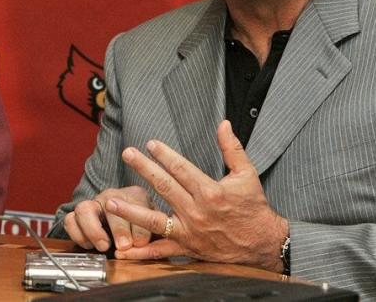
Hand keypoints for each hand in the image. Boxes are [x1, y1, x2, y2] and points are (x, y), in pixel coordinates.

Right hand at [63, 186, 152, 253]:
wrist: (129, 224)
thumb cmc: (144, 227)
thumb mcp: (155, 229)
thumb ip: (151, 236)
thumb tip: (140, 245)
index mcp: (135, 195)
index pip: (137, 204)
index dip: (139, 226)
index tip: (141, 243)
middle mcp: (112, 196)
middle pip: (110, 203)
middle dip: (118, 228)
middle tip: (123, 246)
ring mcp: (93, 204)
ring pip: (84, 208)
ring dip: (93, 230)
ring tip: (103, 246)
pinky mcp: (79, 215)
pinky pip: (70, 220)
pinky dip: (78, 234)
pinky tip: (90, 245)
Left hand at [105, 120, 288, 271]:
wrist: (263, 244)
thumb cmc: (254, 208)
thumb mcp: (248, 174)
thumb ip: (232, 148)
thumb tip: (224, 124)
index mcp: (210, 191)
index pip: (181, 168)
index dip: (164, 154)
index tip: (150, 144)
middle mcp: (196, 211)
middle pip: (164, 186)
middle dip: (143, 168)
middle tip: (127, 154)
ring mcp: (189, 231)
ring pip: (154, 220)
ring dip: (131, 210)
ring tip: (111, 201)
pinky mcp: (187, 248)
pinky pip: (160, 250)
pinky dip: (141, 252)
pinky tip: (123, 249)